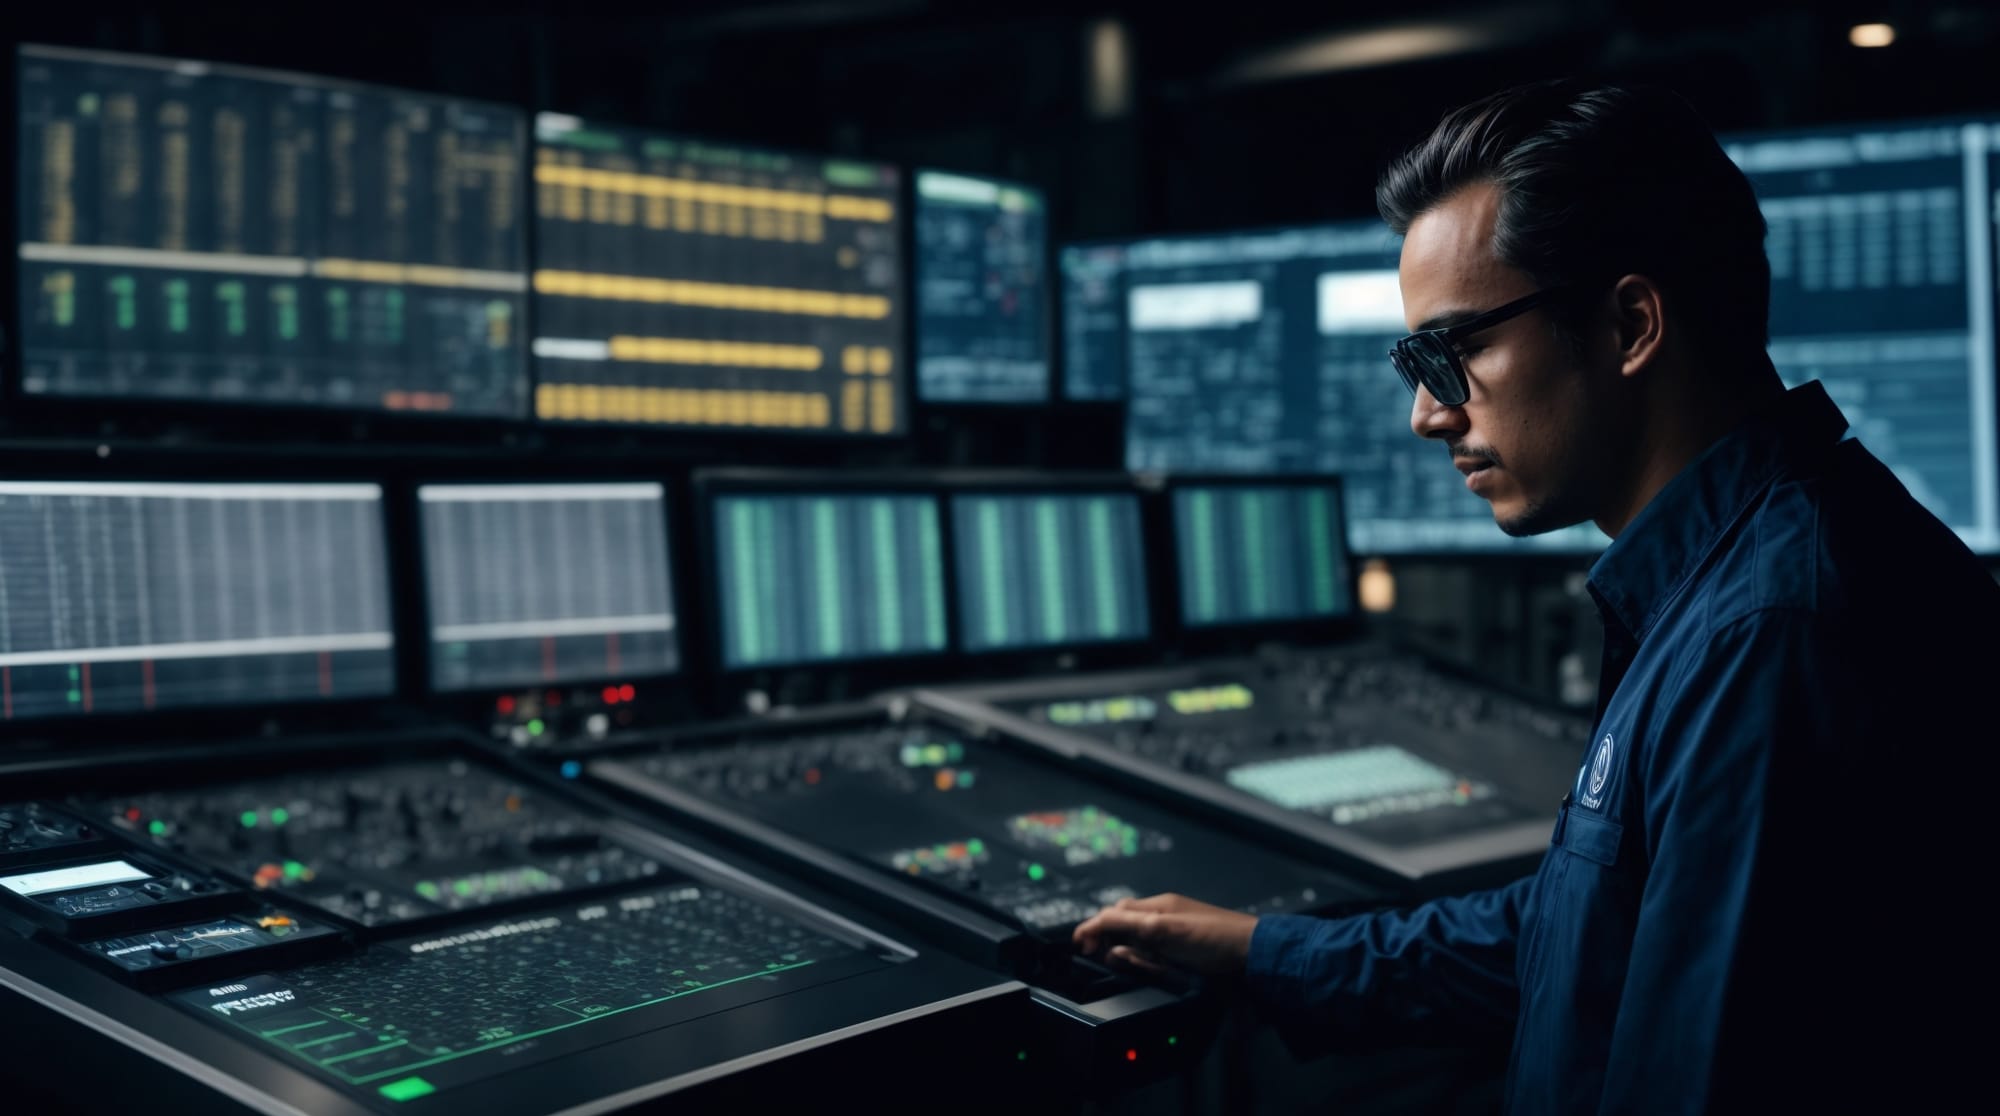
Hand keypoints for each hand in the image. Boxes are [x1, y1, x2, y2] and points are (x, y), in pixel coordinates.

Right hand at [1071, 893, 1256, 978]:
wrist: (1253, 956)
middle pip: (1124, 930)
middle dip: (1115, 946)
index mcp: (1156, 907)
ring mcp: (1174, 937)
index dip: (1093, 928)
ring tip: (1150, 968)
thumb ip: (1128, 925)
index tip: (1079, 945)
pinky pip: (1157, 959)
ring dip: (1138, 960)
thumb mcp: (1163, 929)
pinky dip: (1153, 967)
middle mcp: (1163, 918)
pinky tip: (1163, 972)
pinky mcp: (1185, 955)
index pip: (1114, 913)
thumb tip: (1097, 924)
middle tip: (1114, 961)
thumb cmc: (1212, 938)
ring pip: (1139, 948)